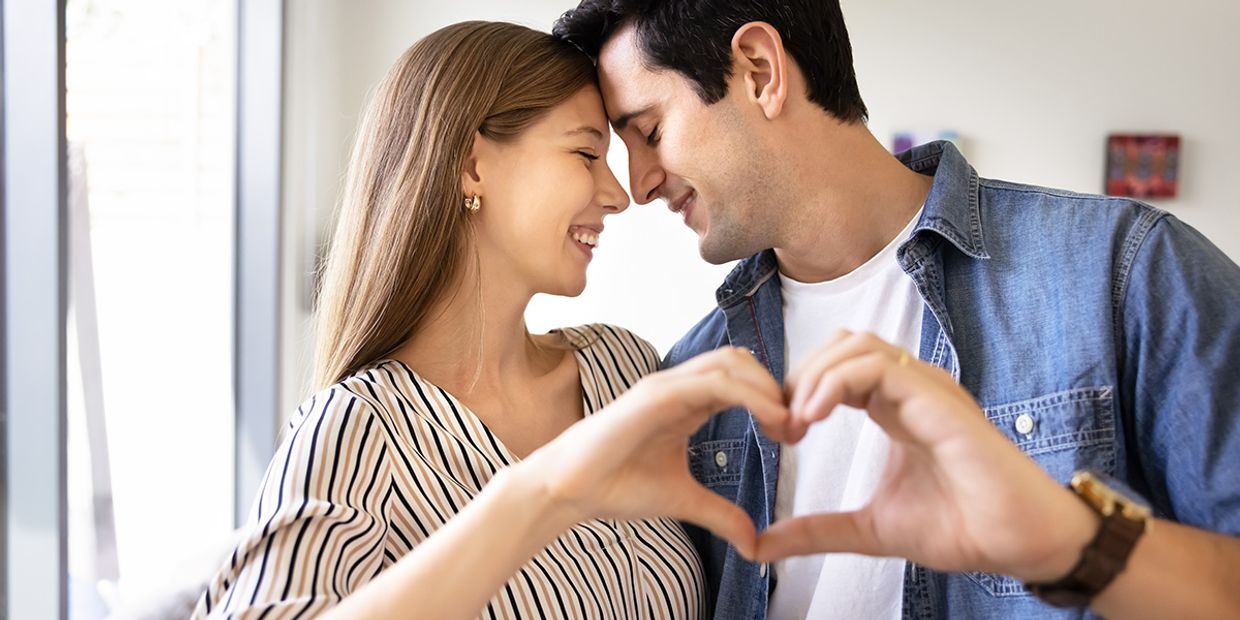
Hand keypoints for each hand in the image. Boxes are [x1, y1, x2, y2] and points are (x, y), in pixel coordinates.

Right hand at [520, 347, 793, 559]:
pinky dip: (750, 395)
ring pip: (732, 363)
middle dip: (777, 388)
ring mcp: (665, 385)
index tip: (797, 434)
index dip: (774, 399)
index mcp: (686, 401)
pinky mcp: (655, 394)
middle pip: (742, 361)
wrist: (569, 489)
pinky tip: (772, 422)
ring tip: (790, 424)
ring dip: (769, 388)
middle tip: (801, 427)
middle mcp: (678, 385)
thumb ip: (721, 514)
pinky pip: (712, 382)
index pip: (741, 379)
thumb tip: (755, 544)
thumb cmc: (616, 485)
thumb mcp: (683, 500)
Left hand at [758, 331, 1097, 582]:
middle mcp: (912, 388)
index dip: (800, 389)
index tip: (780, 433)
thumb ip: (818, 530)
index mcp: (896, 407)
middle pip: (841, 345)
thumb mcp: (869, 529)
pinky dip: (836, 382)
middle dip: (800, 376)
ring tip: (795, 422)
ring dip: (814, 376)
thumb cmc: (962, 528)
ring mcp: (927, 388)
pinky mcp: (938, 398)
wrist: (1019, 543)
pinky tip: (814, 416)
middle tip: (781, 425)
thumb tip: (763, 545)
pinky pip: (879, 367)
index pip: (837, 368)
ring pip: (856, 345)